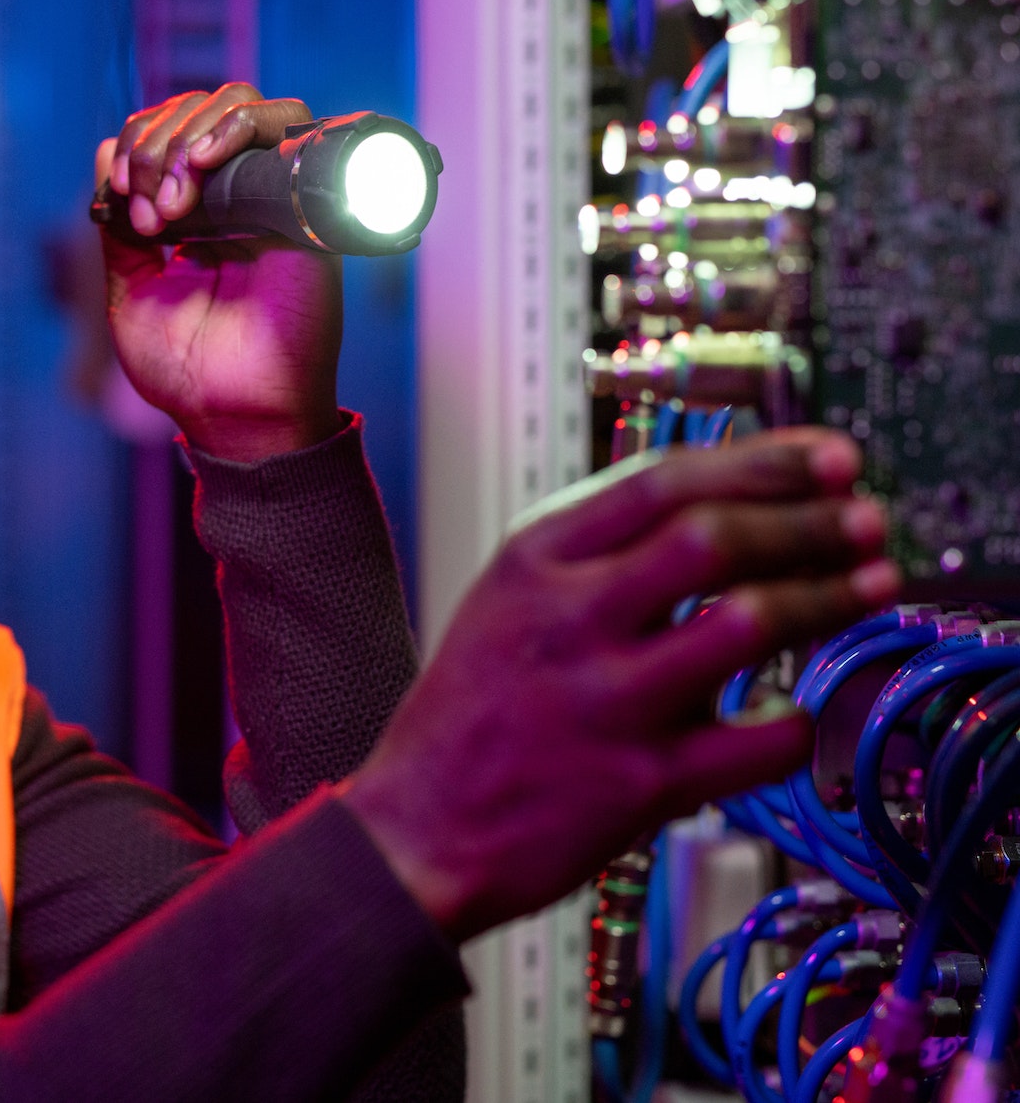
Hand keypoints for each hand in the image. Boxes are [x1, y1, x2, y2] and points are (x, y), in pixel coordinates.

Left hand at [96, 84, 343, 461]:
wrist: (234, 416)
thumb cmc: (187, 370)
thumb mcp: (130, 289)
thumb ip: (118, 226)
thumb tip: (107, 149)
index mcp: (199, 213)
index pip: (171, 131)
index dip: (138, 144)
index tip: (120, 201)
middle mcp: (240, 196)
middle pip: (203, 107)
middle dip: (157, 141)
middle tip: (148, 211)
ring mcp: (275, 196)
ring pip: (244, 105)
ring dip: (192, 133)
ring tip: (171, 199)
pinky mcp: (306, 206)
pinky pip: (289, 130)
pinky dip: (239, 127)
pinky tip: (202, 162)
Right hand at [339, 429, 901, 943]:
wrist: (416, 830)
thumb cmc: (472, 714)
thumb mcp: (505, 601)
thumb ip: (597, 550)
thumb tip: (725, 499)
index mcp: (531, 562)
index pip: (664, 481)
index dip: (765, 462)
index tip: (830, 458)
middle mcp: (566, 621)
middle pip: (716, 538)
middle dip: (813, 522)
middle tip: (867, 521)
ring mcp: (605, 702)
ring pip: (749, 622)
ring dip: (829, 596)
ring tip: (873, 585)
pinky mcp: (640, 784)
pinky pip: (759, 741)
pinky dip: (799, 723)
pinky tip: (803, 713)